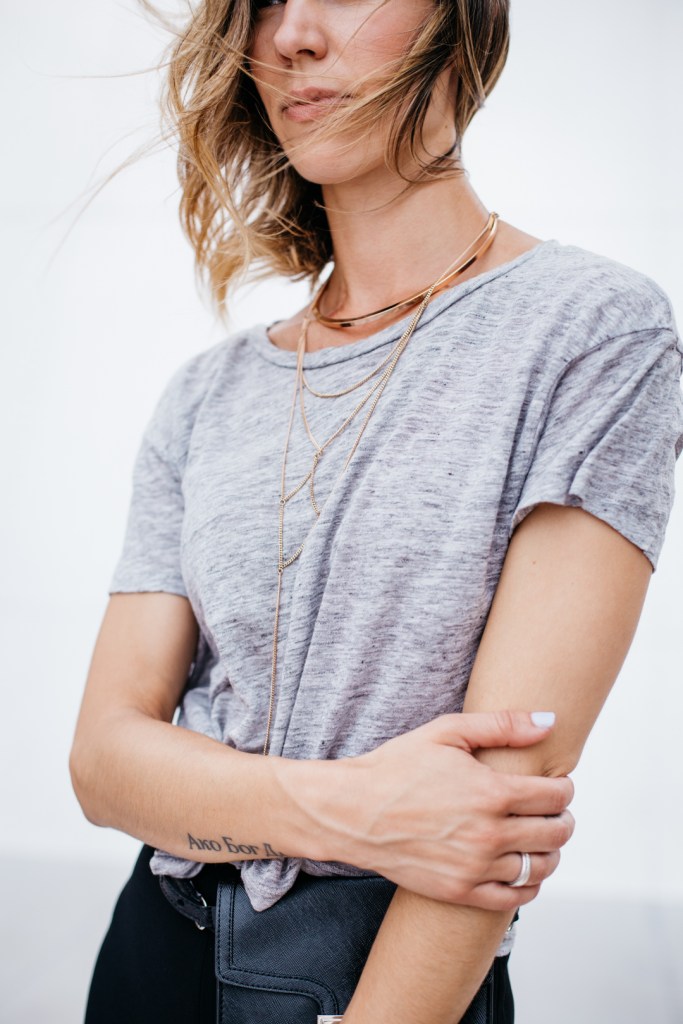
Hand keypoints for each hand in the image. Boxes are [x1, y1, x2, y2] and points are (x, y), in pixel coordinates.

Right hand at [323, 711, 573, 909]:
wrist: (353, 810)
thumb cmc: (397, 767)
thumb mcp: (447, 732)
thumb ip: (502, 725)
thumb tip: (550, 721)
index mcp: (491, 792)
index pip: (555, 796)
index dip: (564, 788)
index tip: (558, 784)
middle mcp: (488, 834)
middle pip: (555, 833)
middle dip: (563, 819)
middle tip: (555, 811)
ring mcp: (475, 866)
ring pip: (540, 867)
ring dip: (550, 852)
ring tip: (541, 839)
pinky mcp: (460, 891)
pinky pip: (515, 897)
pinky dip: (529, 885)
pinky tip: (523, 869)